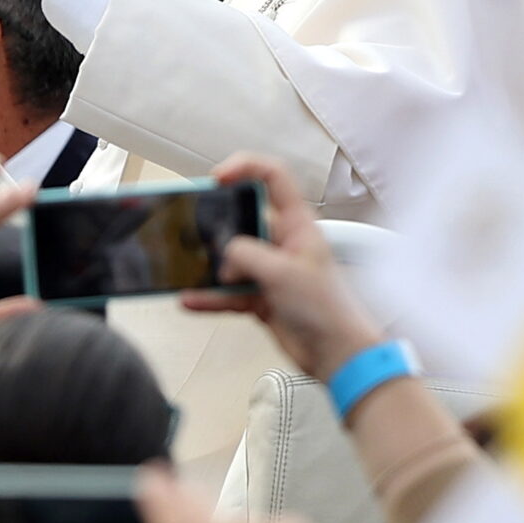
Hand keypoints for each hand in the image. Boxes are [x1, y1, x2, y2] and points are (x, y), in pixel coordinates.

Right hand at [179, 155, 382, 381]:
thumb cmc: (328, 309)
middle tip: (193, 225)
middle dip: (217, 223)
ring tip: (186, 265)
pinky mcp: (261, 297)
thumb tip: (224, 253)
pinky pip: (228, 291)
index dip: (246, 168)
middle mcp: (283, 242)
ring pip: (231, 258)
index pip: (273, 178)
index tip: (218, 177)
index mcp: (298, 224)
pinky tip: (191, 298)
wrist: (337, 354)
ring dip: (210, 265)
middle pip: (243, 219)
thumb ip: (247, 255)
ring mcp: (271, 270)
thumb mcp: (283, 273)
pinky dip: (210, 296)